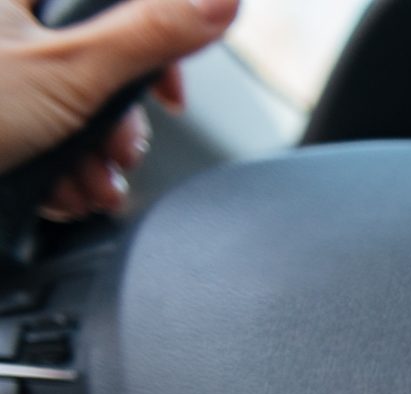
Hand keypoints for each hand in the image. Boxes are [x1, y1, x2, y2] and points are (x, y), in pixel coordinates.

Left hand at [0, 0, 238, 219]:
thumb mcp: (72, 71)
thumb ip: (151, 34)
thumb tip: (223, 1)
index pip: (123, 7)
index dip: (158, 55)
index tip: (170, 100)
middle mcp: (14, 26)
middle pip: (100, 67)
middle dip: (117, 129)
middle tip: (116, 155)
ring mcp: (5, 74)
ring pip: (75, 110)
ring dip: (93, 163)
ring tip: (86, 190)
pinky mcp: (1, 121)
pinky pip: (44, 136)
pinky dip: (59, 171)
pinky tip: (55, 192)